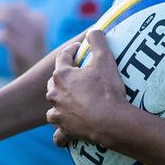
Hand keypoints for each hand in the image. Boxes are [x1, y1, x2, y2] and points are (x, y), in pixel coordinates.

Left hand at [0, 0, 46, 74]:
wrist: (41, 76)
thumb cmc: (29, 51)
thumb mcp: (27, 32)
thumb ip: (15, 20)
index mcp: (39, 19)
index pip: (18, 5)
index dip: (1, 5)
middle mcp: (37, 26)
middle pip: (13, 10)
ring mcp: (31, 38)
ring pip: (10, 19)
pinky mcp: (25, 51)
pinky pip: (8, 38)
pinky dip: (0, 36)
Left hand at [45, 30, 131, 148]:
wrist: (110, 122)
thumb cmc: (106, 90)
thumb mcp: (105, 59)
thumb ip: (97, 40)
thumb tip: (93, 30)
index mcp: (62, 75)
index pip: (63, 57)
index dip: (72, 51)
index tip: (79, 49)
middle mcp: (55, 94)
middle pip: (54, 82)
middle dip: (64, 78)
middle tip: (78, 76)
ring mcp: (58, 113)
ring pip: (53, 106)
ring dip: (60, 104)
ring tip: (72, 103)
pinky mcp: (64, 130)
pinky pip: (59, 134)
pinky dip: (61, 132)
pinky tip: (66, 132)